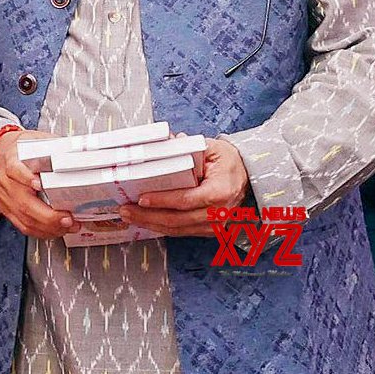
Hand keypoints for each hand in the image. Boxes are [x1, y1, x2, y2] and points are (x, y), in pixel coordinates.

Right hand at [0, 130, 80, 238]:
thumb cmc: (20, 147)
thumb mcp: (36, 140)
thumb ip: (55, 146)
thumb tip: (81, 152)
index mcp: (11, 160)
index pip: (14, 169)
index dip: (26, 178)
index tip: (39, 184)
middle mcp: (5, 181)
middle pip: (23, 202)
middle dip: (48, 215)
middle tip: (68, 218)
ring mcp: (5, 197)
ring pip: (24, 218)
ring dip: (48, 227)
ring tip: (68, 226)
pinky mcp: (7, 209)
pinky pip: (23, 226)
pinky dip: (41, 231)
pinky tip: (56, 231)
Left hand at [119, 138, 249, 236]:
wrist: (248, 176)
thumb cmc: (229, 161)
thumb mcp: (212, 148)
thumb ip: (188, 147)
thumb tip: (165, 142)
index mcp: (220, 191)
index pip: (187, 200)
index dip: (163, 201)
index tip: (142, 199)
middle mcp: (219, 213)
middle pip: (178, 220)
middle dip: (148, 216)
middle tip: (126, 210)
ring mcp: (215, 225)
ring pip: (178, 230)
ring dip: (151, 224)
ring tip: (130, 216)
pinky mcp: (209, 230)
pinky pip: (182, 231)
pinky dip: (162, 227)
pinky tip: (146, 221)